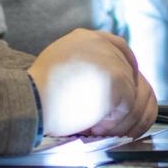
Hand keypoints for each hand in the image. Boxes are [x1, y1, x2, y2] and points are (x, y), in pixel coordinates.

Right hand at [29, 29, 143, 136]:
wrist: (30, 101)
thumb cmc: (39, 94)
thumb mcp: (61, 67)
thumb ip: (86, 67)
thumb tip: (108, 88)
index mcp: (87, 38)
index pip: (121, 49)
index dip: (131, 72)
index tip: (130, 93)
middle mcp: (101, 44)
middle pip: (135, 76)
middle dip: (129, 105)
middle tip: (114, 125)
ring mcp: (111, 61)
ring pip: (137, 96)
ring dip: (122, 119)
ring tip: (100, 128)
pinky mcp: (117, 80)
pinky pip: (131, 109)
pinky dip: (116, 124)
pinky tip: (96, 126)